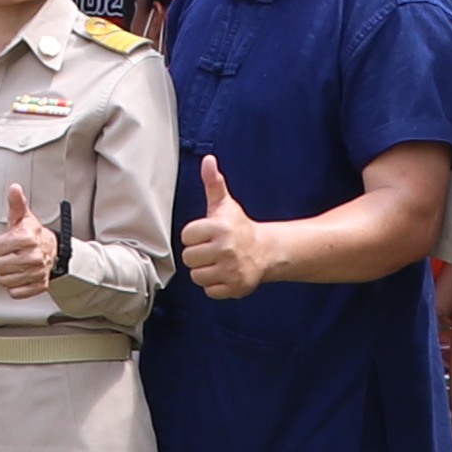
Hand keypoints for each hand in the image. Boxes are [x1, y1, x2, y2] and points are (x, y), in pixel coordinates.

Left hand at [0, 183, 60, 300]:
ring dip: (8, 274)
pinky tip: (21, 276)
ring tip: (16, 265)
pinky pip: (15, 293)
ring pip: (5, 280)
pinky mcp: (39, 286)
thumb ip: (16, 203)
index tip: (6, 243)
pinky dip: (16, 286)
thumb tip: (14, 188)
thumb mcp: (22, 217)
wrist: (52, 250)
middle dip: (1, 261)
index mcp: (27, 238)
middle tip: (11, 254)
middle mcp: (34, 256)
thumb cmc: (32, 234)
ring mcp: (37, 273)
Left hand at [178, 155, 275, 300]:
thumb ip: (213, 183)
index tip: (208, 235)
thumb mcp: (224, 205)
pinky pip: (210, 291)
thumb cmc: (238, 227)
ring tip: (218, 262)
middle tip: (213, 250)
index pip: (187, 236)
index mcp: (220, 227)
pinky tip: (225, 274)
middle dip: (199, 255)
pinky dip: (215, 286)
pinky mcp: (235, 287)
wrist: (265, 251)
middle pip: (189, 258)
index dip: (195, 236)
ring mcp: (231, 269)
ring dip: (205, 271)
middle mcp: (226, 249)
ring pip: (197, 276)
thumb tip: (208, 159)